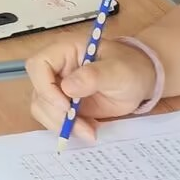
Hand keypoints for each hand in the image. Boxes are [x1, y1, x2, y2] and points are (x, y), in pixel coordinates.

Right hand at [24, 35, 158, 143]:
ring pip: (42, 108)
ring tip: (88, 130)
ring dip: (61, 124)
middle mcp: (56, 67)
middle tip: (80, 126)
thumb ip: (93, 76)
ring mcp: (58, 86)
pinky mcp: (64, 103)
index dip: (45, 87)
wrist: (141, 81)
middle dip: (56, 113)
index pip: (38, 65)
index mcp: (65, 50)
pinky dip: (68, 128)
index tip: (66, 106)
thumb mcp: (118, 71)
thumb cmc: (131, 68)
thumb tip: (67, 88)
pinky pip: (54, 118)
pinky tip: (89, 129)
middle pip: (38, 91)